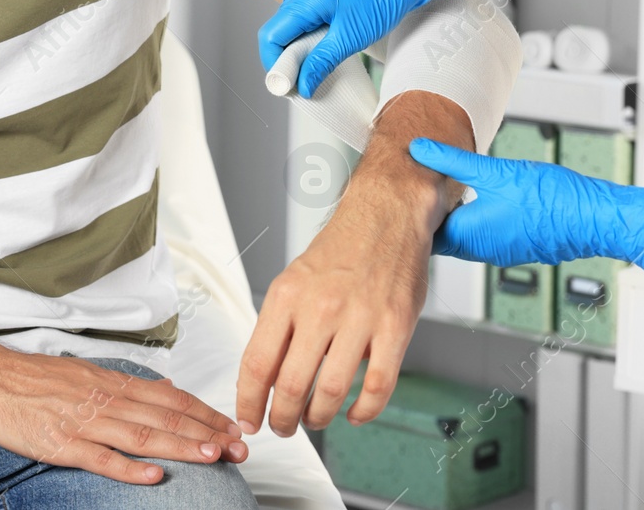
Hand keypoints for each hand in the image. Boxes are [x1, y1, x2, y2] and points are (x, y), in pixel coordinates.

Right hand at [0, 347, 247, 485]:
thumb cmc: (36, 378)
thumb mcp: (88, 372)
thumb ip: (128, 385)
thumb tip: (166, 387)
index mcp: (112, 383)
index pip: (170, 398)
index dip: (204, 413)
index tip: (233, 427)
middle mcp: (105, 399)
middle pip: (164, 416)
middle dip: (205, 432)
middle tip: (237, 447)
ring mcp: (84, 422)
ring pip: (141, 435)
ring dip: (179, 446)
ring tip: (210, 456)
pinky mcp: (61, 443)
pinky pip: (100, 457)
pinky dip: (129, 468)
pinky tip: (153, 476)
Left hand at [237, 91, 468, 436]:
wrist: (385, 215)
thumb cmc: (340, 250)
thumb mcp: (294, 280)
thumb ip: (280, 325)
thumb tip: (263, 377)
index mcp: (286, 296)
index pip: (256, 363)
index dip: (248, 401)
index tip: (248, 420)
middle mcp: (319, 307)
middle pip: (290, 385)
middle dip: (281, 418)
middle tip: (282, 427)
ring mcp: (359, 318)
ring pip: (330, 393)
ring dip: (318, 418)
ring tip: (314, 420)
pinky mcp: (395, 327)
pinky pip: (377, 387)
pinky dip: (363, 412)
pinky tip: (354, 414)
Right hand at [258, 0, 491, 96]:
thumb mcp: (351, 37)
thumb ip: (321, 62)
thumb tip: (303, 86)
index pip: (270, 36)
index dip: (274, 64)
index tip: (288, 86)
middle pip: (280, 31)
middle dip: (287, 58)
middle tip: (304, 80)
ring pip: (294, 24)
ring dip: (301, 48)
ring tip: (319, 65)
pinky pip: (309, 16)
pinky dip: (313, 35)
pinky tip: (329, 47)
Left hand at [408, 138, 643, 269]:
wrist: (596, 218)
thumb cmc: (554, 201)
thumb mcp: (496, 171)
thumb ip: (452, 160)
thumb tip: (419, 149)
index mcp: (469, 236)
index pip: (420, 231)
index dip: (405, 211)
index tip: (393, 191)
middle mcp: (480, 250)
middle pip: (437, 234)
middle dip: (424, 212)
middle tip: (410, 186)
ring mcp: (498, 250)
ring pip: (460, 235)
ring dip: (448, 215)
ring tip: (437, 187)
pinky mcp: (514, 245)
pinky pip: (481, 235)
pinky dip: (470, 218)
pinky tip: (473, 197)